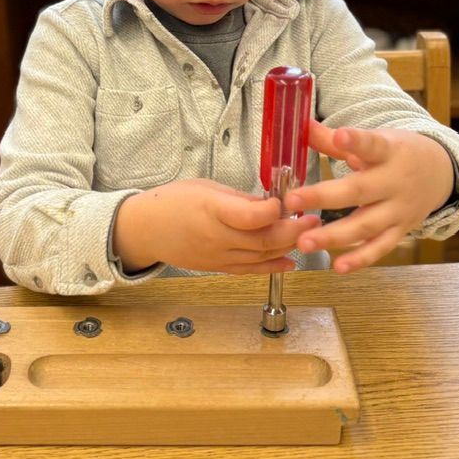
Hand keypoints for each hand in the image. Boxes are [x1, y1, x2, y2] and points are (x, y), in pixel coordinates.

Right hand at [113, 178, 320, 273]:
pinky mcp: (218, 268)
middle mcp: (216, 237)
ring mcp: (218, 256)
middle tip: (314, 219)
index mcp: (211, 209)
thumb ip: (239, 198)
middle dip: (294, 231)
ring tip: (309, 235)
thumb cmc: (172, 202)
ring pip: (261, 257)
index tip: (289, 201)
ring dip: (289, 247)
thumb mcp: (205, 188)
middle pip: (263, 240)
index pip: (250, 216)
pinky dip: (273, 267)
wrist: (145, 230)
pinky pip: (250, 270)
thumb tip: (270, 204)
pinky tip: (291, 262)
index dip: (274, 210)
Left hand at [285, 120, 453, 273]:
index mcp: (388, 152)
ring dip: (334, 236)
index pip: (372, 145)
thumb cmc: (394, 154)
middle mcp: (395, 183)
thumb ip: (333, 139)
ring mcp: (398, 211)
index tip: (340, 136)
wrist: (439, 173)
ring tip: (304, 242)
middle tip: (292, 200)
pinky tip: (337, 268)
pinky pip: (379, 248)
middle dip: (324, 196)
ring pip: (366, 226)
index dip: (356, 141)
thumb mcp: (374, 141)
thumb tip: (300, 125)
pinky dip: (359, 259)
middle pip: (359, 191)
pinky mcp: (399, 232)